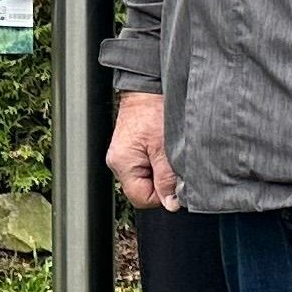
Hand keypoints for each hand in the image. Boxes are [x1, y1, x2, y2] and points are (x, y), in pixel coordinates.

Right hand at [106, 92, 180, 210]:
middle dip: (161, 182)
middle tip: (171, 162)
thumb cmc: (153, 110)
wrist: (147, 88)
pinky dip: (156, 161)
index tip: (174, 180)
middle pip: (142, 190)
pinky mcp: (128, 149)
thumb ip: (167, 179)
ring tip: (165, 151)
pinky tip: (161, 148)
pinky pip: (143, 166)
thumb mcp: (165, 148)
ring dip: (159, 171)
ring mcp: (122, 156)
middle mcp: (117, 162)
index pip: (142, 198)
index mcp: (122, 163)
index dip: (162, 195)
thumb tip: (171, 203)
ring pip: (145, 178)